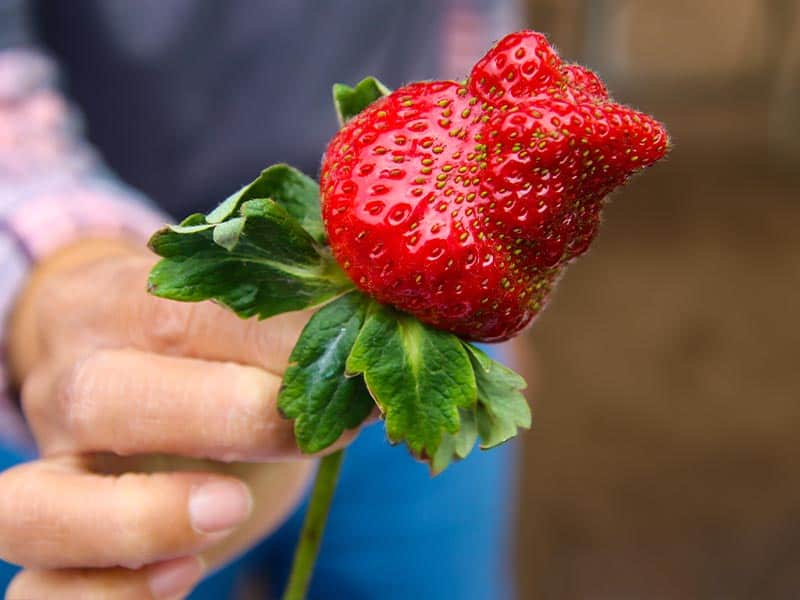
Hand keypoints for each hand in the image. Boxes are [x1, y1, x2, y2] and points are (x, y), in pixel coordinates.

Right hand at [2, 238, 351, 598]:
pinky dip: (106, 596)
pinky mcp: (48, 539)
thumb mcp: (247, 322)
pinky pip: (36, 592)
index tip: (355, 373)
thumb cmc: (208, 342)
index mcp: (126, 305)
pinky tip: (181, 576)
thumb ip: (301, 325)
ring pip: (33, 505)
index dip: (278, 343)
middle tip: (309, 435)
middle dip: (221, 418)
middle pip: (103, 397)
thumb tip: (390, 343)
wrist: (131, 366)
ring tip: (227, 511)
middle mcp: (75, 381)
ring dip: (140, 518)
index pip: (187, 311)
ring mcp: (52, 465)